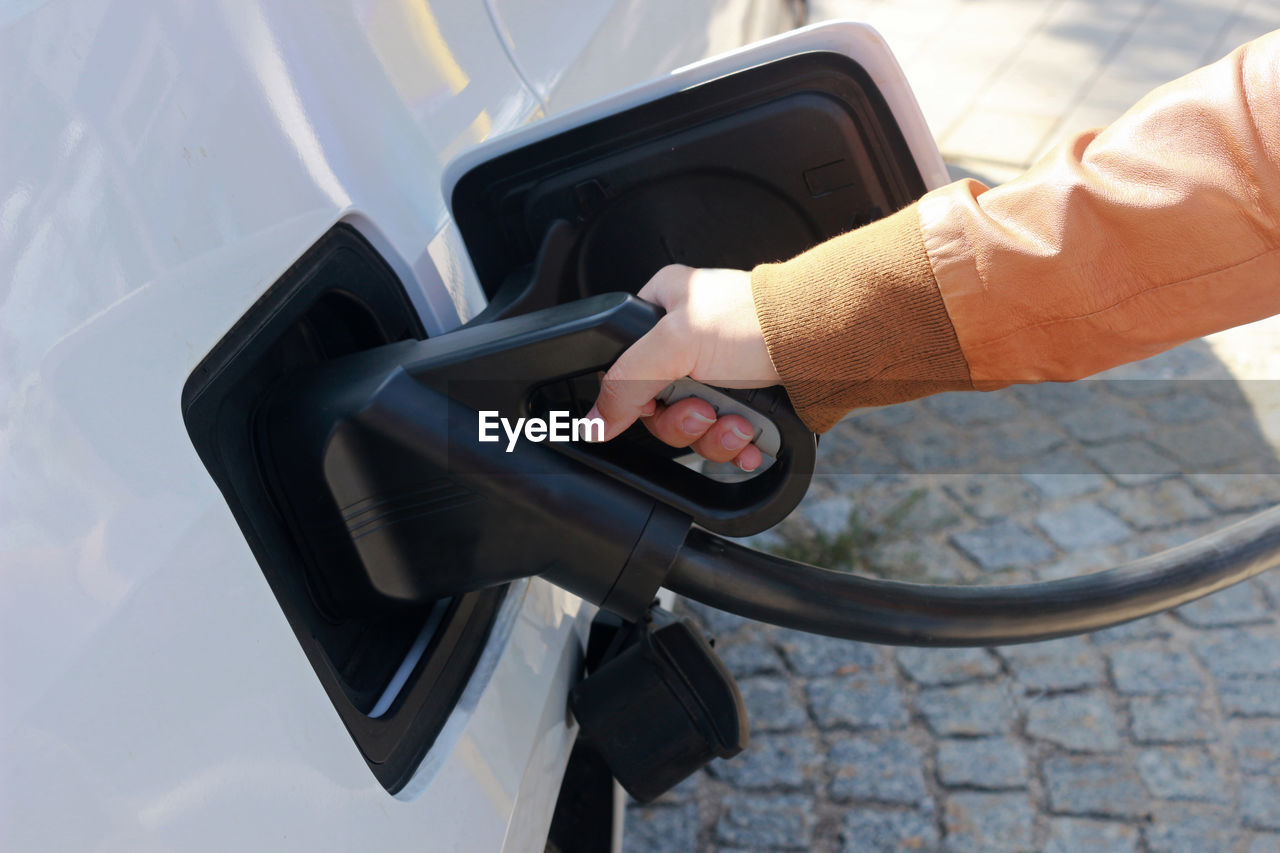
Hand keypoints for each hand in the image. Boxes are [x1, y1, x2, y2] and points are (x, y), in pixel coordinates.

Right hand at [586, 265, 779, 470]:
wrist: (826, 344)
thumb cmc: (759, 321)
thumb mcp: (675, 342)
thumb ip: (626, 381)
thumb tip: (595, 420)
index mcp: (662, 308)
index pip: (623, 367)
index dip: (635, 398)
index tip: (652, 408)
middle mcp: (689, 342)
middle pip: (658, 407)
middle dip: (683, 422)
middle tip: (704, 410)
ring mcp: (719, 373)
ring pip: (693, 428)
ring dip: (714, 437)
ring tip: (738, 423)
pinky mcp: (746, 400)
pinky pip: (725, 438)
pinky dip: (735, 445)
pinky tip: (749, 437)